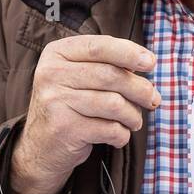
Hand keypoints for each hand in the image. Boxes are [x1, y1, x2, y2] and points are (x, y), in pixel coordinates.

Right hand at [8, 34, 160, 193]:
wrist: (40, 147)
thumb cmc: (70, 106)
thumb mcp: (79, 77)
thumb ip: (107, 64)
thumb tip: (147, 61)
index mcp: (56, 53)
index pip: (99, 46)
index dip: (130, 53)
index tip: (151, 62)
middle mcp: (51, 74)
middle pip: (111, 75)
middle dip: (140, 89)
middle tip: (153, 100)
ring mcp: (55, 101)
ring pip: (114, 104)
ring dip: (133, 115)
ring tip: (134, 121)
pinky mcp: (63, 128)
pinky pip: (109, 128)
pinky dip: (122, 134)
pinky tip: (118, 136)